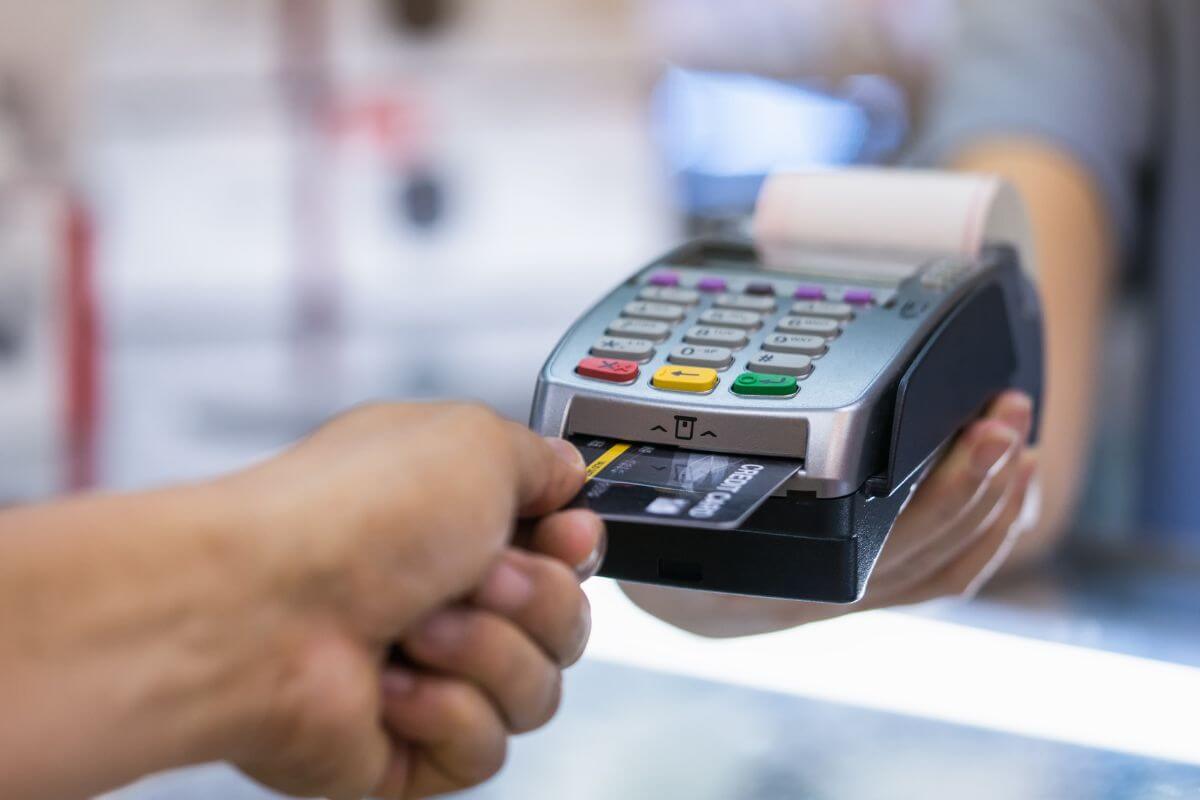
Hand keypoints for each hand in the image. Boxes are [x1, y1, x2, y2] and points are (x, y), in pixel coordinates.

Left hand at [208, 403, 599, 797]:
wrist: (259, 610)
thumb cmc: (351, 517)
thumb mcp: (475, 442)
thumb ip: (539, 457)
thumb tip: (565, 471)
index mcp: (456, 518)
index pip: (561, 550)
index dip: (576, 548)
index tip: (566, 537)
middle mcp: (443, 592)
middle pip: (565, 622)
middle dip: (536, 600)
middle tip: (476, 578)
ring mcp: (427, 671)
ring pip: (536, 690)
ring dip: (486, 654)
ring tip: (417, 630)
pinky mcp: (410, 746)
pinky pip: (485, 747)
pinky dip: (445, 711)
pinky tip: (391, 685)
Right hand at [622, 391, 1038, 636]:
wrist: (659, 595)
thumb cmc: (657, 541)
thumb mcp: (657, 498)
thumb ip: (699, 458)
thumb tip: (718, 397)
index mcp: (786, 575)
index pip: (895, 542)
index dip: (952, 491)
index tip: (984, 430)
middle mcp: (828, 593)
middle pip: (932, 548)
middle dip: (986, 476)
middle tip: (1008, 410)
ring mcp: (852, 595)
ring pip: (945, 566)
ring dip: (996, 503)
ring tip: (1019, 440)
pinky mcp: (864, 587)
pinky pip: (940, 577)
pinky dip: (986, 533)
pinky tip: (1005, 490)